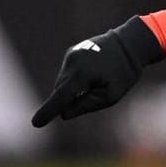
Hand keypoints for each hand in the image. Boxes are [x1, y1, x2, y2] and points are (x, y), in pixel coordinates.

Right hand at [31, 16, 162, 126]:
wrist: (130, 43)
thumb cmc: (124, 72)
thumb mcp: (111, 95)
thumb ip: (86, 105)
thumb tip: (64, 114)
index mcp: (82, 74)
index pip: (61, 97)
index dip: (48, 111)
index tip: (36, 123)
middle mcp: (72, 63)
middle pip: (62, 92)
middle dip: (69, 101)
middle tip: (96, 92)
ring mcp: (70, 56)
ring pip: (63, 83)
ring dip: (73, 90)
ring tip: (98, 80)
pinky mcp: (71, 54)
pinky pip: (67, 74)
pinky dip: (74, 81)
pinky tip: (92, 75)